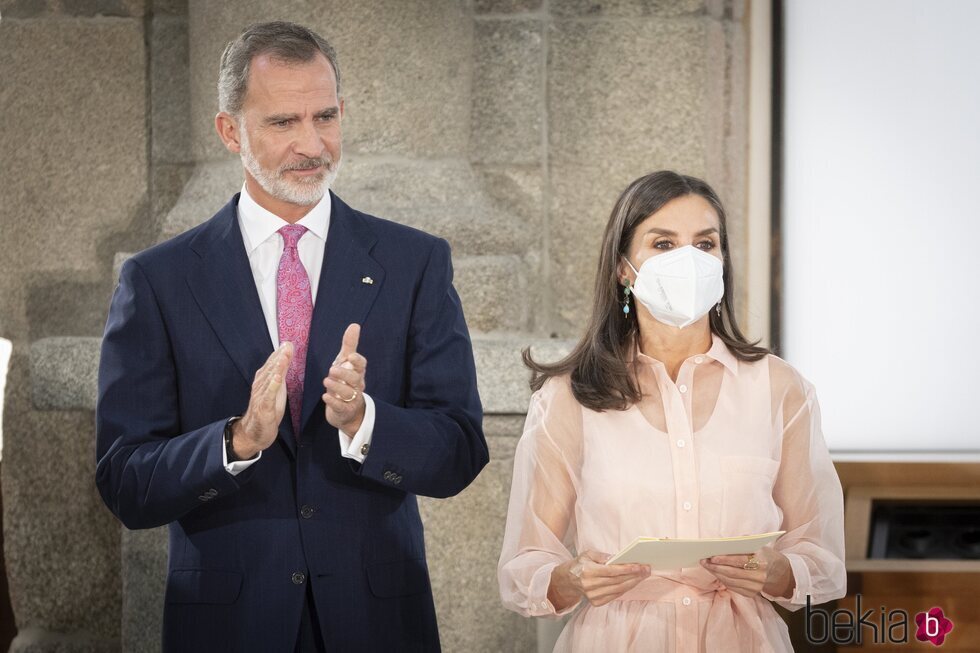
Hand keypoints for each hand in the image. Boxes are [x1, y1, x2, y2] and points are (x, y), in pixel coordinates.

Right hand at [231, 343, 292, 458]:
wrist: (254, 433)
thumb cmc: (267, 410)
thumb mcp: (276, 391)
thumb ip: (279, 376)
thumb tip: (285, 359)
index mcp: (263, 382)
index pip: (272, 365)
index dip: (280, 354)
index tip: (288, 343)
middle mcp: (260, 387)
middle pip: (270, 369)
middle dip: (279, 357)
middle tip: (287, 345)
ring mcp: (261, 397)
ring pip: (269, 380)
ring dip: (277, 367)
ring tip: (284, 356)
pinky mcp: (263, 408)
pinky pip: (268, 396)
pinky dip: (272, 386)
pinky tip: (277, 377)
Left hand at [322, 323, 366, 433]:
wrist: (348, 410)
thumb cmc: (346, 382)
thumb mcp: (346, 362)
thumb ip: (350, 345)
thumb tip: (355, 325)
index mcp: (358, 372)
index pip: (361, 365)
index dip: (357, 361)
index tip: (350, 356)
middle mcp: (357, 385)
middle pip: (355, 379)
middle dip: (344, 374)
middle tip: (331, 370)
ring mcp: (352, 399)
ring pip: (348, 393)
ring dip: (337, 387)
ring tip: (326, 382)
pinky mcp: (345, 410)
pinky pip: (340, 406)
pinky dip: (333, 401)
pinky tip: (325, 396)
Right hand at [548, 551, 650, 609]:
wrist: (568, 580)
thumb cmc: (580, 564)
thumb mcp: (588, 554)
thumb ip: (603, 556)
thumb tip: (618, 558)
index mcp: (587, 571)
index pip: (611, 571)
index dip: (627, 569)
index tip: (640, 566)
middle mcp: (590, 585)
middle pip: (617, 581)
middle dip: (634, 575)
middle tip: (646, 570)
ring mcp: (593, 596)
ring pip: (618, 590)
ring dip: (633, 583)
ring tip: (643, 576)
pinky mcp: (596, 602)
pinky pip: (615, 595)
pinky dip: (626, 589)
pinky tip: (633, 582)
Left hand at [699, 547, 793, 598]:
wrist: (779, 572)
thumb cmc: (764, 555)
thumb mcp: (758, 546)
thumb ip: (742, 543)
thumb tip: (722, 542)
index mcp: (762, 561)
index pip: (739, 561)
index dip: (724, 559)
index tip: (712, 557)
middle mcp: (760, 576)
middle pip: (733, 573)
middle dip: (716, 567)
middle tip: (704, 561)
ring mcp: (756, 587)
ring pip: (731, 582)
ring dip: (716, 574)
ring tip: (707, 566)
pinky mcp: (751, 594)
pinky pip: (733, 587)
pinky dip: (722, 580)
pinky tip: (716, 573)